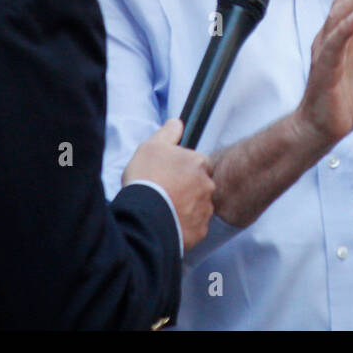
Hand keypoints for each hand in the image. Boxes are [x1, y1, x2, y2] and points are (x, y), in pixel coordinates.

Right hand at [123, 119, 214, 249]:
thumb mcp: (151, 147)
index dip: (183, 168)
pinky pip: (195, 226)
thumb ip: (168, 133)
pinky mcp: (200, 230)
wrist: (144, 215)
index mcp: (199, 162)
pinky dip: (185, 225)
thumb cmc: (147, 178)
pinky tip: (169, 222)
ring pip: (199, 205)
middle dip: (187, 188)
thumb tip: (177, 123)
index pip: (199, 162)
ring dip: (187, 206)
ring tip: (165, 209)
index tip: (170, 174)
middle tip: (166, 193)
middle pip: (200, 184)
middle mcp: (208, 185)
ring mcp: (205, 209)